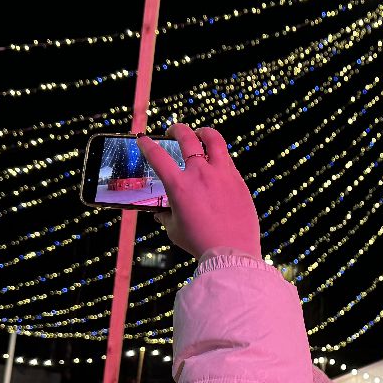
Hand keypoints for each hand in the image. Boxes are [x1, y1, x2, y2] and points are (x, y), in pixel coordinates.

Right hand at [139, 124, 261, 259]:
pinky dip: (219, 156)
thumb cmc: (201, 243)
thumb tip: (161, 213)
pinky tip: (217, 162)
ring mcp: (222, 174)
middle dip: (176, 129)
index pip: (157, 156)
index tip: (143, 141)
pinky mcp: (238, 181)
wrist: (232, 252)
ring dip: (204, 132)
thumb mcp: (175, 230)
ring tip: (201, 133)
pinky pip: (228, 160)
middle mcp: (200, 174)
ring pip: (214, 140)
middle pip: (187, 137)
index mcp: (179, 186)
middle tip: (173, 132)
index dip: (147, 145)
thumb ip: (166, 216)